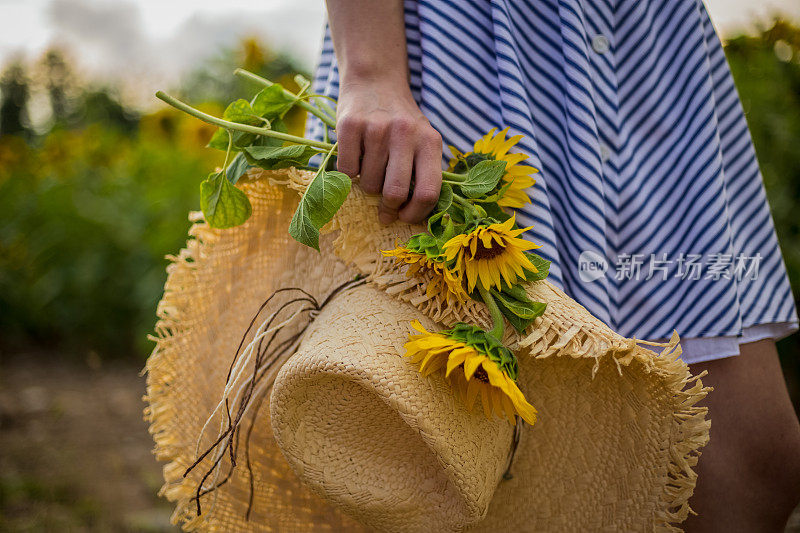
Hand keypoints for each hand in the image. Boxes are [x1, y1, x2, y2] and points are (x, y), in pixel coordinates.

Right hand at [334, 78, 442, 223]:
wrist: (375, 80)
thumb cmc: (400, 122)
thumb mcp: (422, 141)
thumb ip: (424, 172)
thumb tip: (413, 216)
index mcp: (430, 141)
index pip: (428, 192)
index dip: (415, 213)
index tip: (405, 218)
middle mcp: (406, 133)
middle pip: (395, 192)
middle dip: (388, 209)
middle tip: (383, 211)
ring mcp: (377, 128)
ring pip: (368, 184)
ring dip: (367, 186)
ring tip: (371, 168)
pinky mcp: (350, 125)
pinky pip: (346, 170)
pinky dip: (349, 172)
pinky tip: (356, 156)